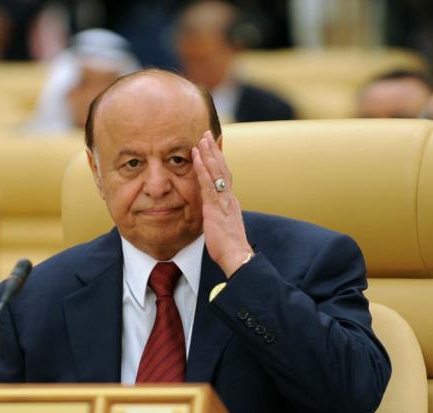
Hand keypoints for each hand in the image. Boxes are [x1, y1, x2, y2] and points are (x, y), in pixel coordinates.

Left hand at [192, 131, 252, 277]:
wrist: (237, 256)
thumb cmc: (230, 248)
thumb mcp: (224, 228)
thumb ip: (220, 217)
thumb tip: (215, 216)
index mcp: (231, 202)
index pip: (225, 176)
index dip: (219, 161)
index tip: (213, 147)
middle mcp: (229, 197)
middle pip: (222, 168)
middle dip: (214, 150)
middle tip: (207, 134)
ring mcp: (223, 200)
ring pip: (216, 171)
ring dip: (208, 153)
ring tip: (201, 138)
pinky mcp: (215, 207)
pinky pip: (208, 183)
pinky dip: (202, 168)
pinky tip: (196, 157)